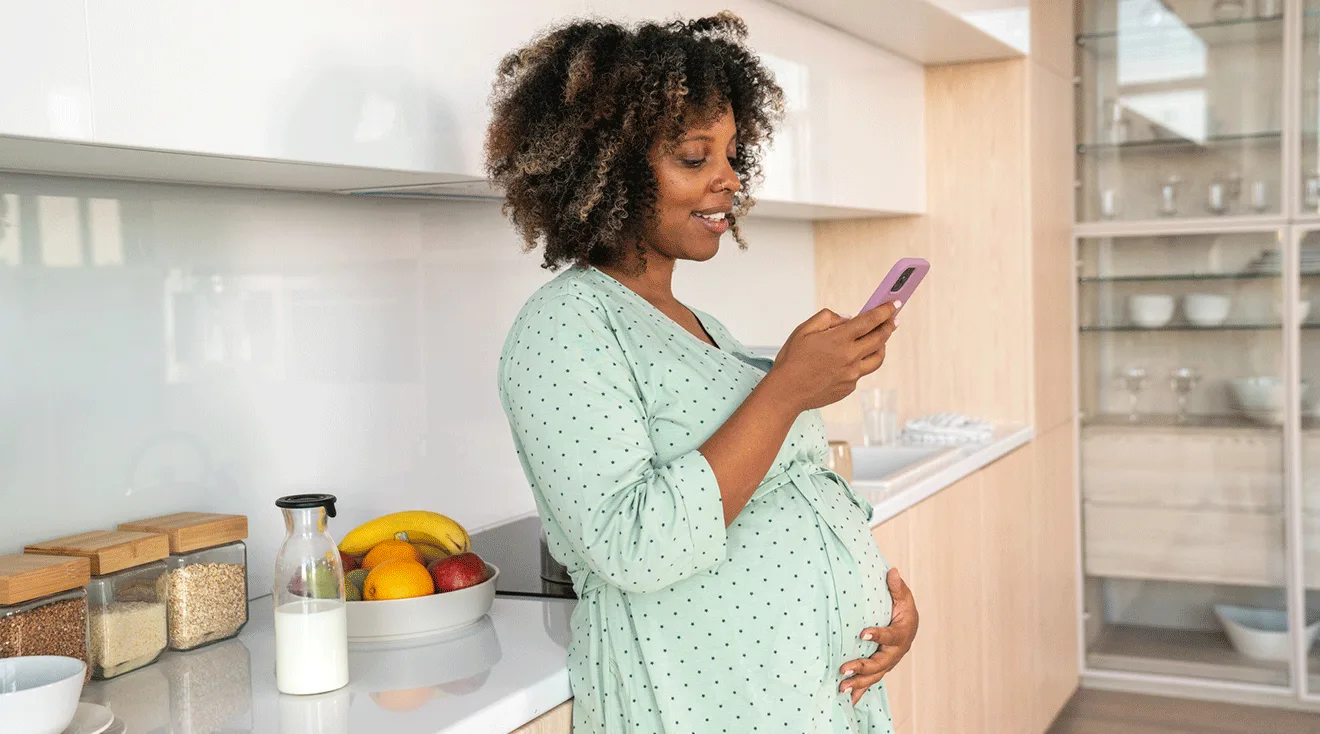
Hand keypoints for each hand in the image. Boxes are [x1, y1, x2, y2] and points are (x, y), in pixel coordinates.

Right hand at [766, 302, 899, 411]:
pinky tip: (851, 359)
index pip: (870, 321)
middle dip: (889, 326)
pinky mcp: (849, 387)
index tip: (894, 304)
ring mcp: (852, 374)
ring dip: (882, 346)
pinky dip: (861, 362)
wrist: (787, 392)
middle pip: (880, 338)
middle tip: (892, 319)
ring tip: (879, 339)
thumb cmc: (792, 361)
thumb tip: (847, 318)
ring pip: (878, 358)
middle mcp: (850, 357)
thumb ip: (827, 318)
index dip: (885, 310)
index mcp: (839, 339)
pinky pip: (862, 372)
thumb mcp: (804, 330)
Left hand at [839, 567, 918, 705]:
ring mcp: (889, 662)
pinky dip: (861, 691)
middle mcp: (896, 652)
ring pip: (875, 675)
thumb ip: (896, 587)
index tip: (862, 634)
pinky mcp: (882, 667)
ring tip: (841, 687)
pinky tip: (848, 700)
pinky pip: (872, 681)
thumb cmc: (904, 609)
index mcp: (902, 633)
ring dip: (858, 683)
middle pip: (880, 663)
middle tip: (844, 669)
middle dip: (862, 667)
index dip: (877, 636)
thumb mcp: (903, 597)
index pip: (890, 636)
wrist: (911, 626)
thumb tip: (891, 571)